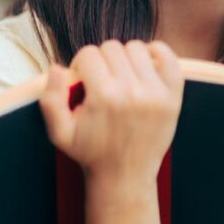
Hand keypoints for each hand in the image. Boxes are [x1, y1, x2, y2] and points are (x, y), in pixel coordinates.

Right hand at [39, 40, 184, 191]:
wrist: (125, 175)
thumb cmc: (91, 152)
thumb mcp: (59, 132)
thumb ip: (50, 99)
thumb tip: (56, 67)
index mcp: (103, 96)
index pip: (89, 53)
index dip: (82, 65)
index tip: (84, 80)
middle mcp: (131, 90)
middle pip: (112, 47)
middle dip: (103, 61)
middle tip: (102, 80)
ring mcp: (156, 92)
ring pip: (137, 48)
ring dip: (126, 58)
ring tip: (122, 76)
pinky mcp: (173, 95)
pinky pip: (167, 56)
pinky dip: (157, 53)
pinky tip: (145, 67)